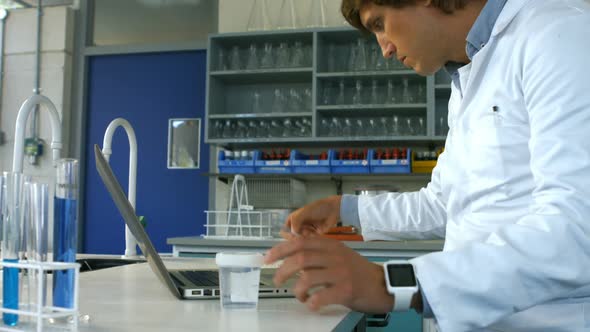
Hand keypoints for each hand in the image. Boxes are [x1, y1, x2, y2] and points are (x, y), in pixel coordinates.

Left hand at [265, 236, 393, 312]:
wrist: (384, 284)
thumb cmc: (359, 272)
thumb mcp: (339, 255)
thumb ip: (318, 254)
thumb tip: (292, 255)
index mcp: (331, 246)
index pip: (300, 242)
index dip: (281, 249)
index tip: (268, 258)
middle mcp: (335, 256)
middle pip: (301, 258)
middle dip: (283, 270)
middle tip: (277, 279)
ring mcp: (341, 273)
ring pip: (308, 277)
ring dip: (296, 289)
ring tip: (298, 295)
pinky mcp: (347, 290)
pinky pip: (321, 296)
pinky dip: (311, 302)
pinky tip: (311, 304)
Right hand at [282, 195, 341, 236]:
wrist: (332, 210)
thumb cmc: (317, 208)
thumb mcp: (304, 212)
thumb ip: (295, 221)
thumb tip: (293, 233)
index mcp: (293, 219)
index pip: (285, 230)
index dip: (287, 234)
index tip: (293, 235)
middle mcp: (299, 226)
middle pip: (293, 237)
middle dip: (298, 236)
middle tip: (304, 233)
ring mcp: (306, 231)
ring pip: (302, 240)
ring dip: (306, 236)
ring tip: (312, 231)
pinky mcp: (314, 236)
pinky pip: (310, 241)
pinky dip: (312, 238)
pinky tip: (316, 232)